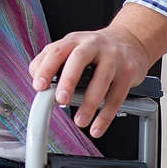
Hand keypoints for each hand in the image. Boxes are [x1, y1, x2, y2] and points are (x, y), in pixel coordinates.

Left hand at [30, 25, 149, 137]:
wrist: (130, 40)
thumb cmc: (95, 49)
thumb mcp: (72, 47)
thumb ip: (52, 60)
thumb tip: (36, 78)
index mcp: (75, 40)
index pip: (57, 51)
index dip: (46, 68)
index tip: (39, 86)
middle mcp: (93, 45)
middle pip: (79, 58)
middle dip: (68, 80)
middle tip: (61, 99)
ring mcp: (113, 56)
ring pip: (102, 79)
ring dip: (89, 103)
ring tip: (80, 121)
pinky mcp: (128, 71)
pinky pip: (117, 96)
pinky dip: (106, 115)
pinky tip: (97, 127)